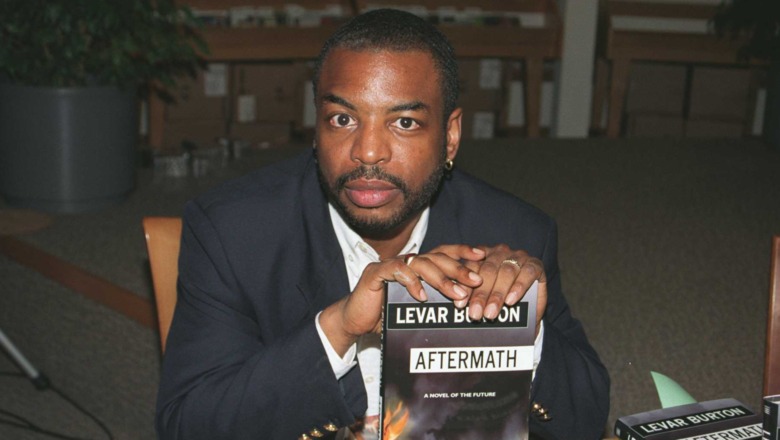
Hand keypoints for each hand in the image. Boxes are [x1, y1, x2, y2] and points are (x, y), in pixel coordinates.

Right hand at [319, 245, 484, 355]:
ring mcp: (390, 265)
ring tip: (457, 295)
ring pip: (420, 264)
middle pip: (436, 258)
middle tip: (476, 282)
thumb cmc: (387, 315)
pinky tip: (422, 296)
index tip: (483, 256)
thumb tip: (470, 306)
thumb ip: (438, 303)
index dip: (462, 251)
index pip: (443, 253)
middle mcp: (406, 261)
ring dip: (441, 279)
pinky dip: (411, 282)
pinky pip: (396, 271)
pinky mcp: (375, 273)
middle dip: (458, 269)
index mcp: (417, 266)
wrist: (355, 320)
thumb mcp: (418, 309)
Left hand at [463, 244, 546, 335]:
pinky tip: (510, 301)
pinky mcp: (535, 264)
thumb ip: (472, 296)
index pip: (471, 268)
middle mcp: (500, 252)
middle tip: (475, 314)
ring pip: (506, 272)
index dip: (465, 287)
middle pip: (488, 271)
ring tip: (490, 313)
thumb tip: (458, 303)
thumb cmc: (499, 303)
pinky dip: (518, 287)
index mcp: (482, 255)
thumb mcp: (484, 300)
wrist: (526, 312)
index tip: (460, 305)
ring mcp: (519, 256)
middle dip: (481, 294)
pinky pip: (527, 273)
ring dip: (497, 294)